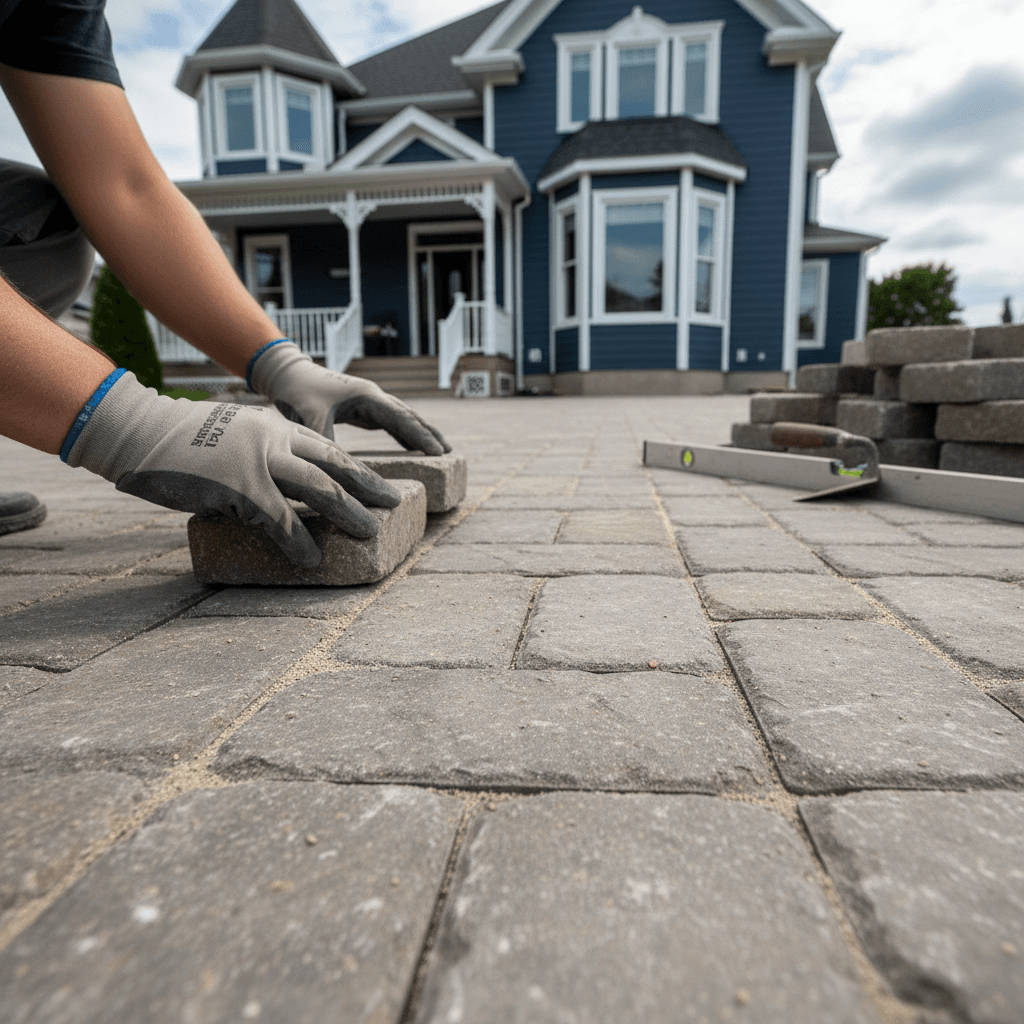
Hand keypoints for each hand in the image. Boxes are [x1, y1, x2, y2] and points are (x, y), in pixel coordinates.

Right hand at [65, 371, 401, 566]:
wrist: (140, 430)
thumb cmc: (179, 440)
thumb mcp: (232, 435)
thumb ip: (261, 457)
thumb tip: (278, 492)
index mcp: (275, 427)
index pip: (328, 449)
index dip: (357, 470)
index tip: (379, 485)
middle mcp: (276, 438)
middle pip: (335, 465)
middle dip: (368, 487)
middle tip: (394, 503)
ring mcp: (260, 461)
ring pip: (319, 489)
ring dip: (348, 513)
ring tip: (369, 532)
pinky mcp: (241, 487)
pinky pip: (280, 519)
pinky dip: (298, 541)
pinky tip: (311, 558)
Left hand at [250, 341, 450, 453]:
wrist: (285, 374)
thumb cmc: (296, 393)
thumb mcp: (308, 419)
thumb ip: (325, 441)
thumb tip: (339, 468)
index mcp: (366, 396)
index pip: (401, 418)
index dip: (421, 435)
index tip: (439, 452)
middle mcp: (372, 396)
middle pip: (409, 415)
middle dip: (429, 433)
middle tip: (449, 453)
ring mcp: (368, 401)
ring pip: (402, 417)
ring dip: (421, 432)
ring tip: (440, 450)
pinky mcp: (361, 408)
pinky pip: (389, 422)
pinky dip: (404, 433)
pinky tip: (411, 446)